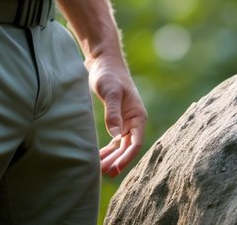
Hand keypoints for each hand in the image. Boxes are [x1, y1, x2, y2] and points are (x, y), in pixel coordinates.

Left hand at [88, 55, 146, 177]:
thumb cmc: (109, 75)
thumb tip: (116, 135)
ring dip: (112, 157)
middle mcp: (134, 121)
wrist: (103, 62)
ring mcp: (125, 121)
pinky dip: (108, 149)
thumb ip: (113, 113)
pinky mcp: (116, 119)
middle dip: (117, 161)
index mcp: (138, 116)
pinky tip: (98, 157)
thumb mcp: (110, 92)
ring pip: (121, 146)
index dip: (127, 158)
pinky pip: (115, 140)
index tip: (115, 169)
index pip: (136, 142)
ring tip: (99, 170)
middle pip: (128, 147)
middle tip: (104, 173)